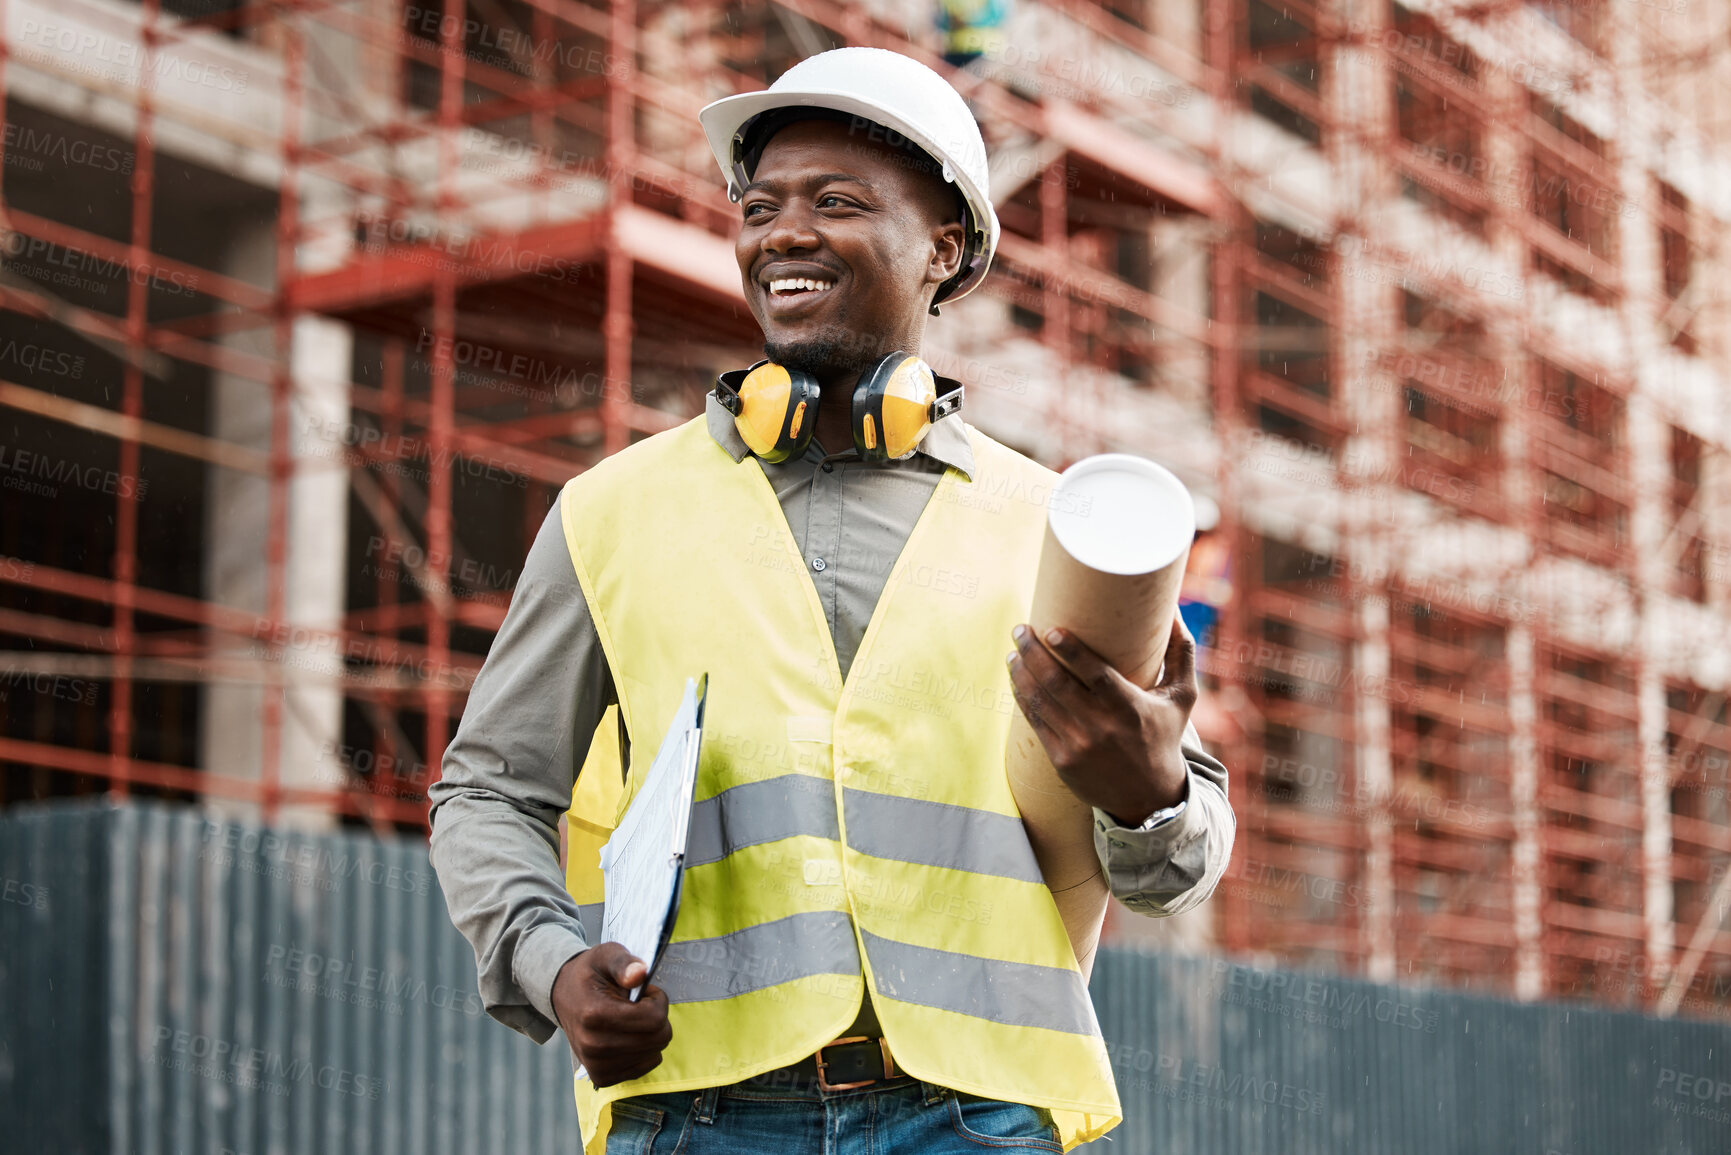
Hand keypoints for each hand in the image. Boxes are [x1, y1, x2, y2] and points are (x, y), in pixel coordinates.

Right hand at [551, 943, 672, 1087]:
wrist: (564, 995)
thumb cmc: (590, 974)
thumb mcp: (605, 956)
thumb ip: (624, 962)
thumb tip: (639, 974)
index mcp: (595, 1015)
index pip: (654, 1019)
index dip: (657, 1000)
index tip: (644, 992)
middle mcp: (594, 1046)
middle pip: (658, 1038)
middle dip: (657, 1016)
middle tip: (638, 1004)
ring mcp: (597, 1066)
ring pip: (655, 1053)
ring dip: (650, 1033)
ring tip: (630, 1018)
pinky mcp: (603, 1077)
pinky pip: (647, 1065)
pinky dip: (645, 1049)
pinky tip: (628, 1035)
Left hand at [1006, 615, 1198, 825]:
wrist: (1150, 797)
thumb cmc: (1164, 736)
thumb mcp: (1182, 697)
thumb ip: (1181, 651)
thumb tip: (1173, 609)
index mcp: (1131, 708)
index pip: (1095, 675)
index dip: (1070, 651)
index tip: (1051, 630)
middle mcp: (1102, 728)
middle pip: (1057, 684)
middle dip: (1033, 652)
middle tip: (1020, 630)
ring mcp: (1079, 746)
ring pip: (1041, 702)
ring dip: (1021, 673)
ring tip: (1014, 652)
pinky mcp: (1062, 761)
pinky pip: (1035, 723)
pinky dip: (1023, 698)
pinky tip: (1016, 680)